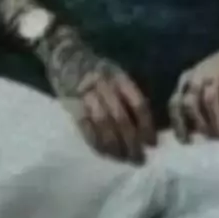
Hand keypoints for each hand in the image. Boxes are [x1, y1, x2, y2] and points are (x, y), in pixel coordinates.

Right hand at [39, 25, 156, 163]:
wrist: (66, 58)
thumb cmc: (98, 70)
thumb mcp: (117, 74)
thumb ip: (129, 96)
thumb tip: (147, 127)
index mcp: (120, 77)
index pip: (138, 104)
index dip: (147, 126)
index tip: (152, 144)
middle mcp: (104, 85)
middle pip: (121, 118)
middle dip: (132, 142)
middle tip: (140, 159)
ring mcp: (87, 96)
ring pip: (104, 126)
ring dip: (116, 147)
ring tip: (125, 159)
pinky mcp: (73, 107)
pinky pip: (87, 129)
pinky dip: (98, 145)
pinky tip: (107, 154)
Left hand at [169, 31, 218, 141]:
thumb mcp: (203, 86)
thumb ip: (197, 105)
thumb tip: (194, 135)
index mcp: (186, 80)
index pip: (174, 103)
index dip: (178, 124)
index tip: (186, 142)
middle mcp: (197, 75)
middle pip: (190, 103)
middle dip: (199, 125)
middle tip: (211, 142)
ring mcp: (215, 72)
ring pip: (209, 101)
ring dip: (217, 123)